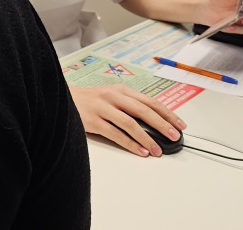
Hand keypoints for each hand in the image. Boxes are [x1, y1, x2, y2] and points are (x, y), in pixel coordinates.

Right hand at [69, 84, 186, 156]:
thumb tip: (153, 122)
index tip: (180, 124)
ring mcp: (103, 108)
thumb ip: (129, 105)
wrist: (62, 98)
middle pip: (143, 111)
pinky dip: (129, 144)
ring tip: (157, 150)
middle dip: (162, 124)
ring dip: (146, 138)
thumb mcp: (111, 96)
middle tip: (174, 136)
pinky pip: (115, 134)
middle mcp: (114, 96)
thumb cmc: (90, 100)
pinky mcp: (94, 121)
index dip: (167, 113)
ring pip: (130, 123)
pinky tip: (139, 151)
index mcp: (122, 90)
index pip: (150, 101)